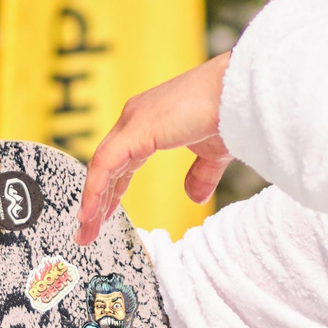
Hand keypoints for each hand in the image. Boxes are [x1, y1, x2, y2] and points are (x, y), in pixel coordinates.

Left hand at [74, 51, 234, 244]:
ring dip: (91, 201)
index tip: (101, 216)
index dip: (110, 190)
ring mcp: (133, 121)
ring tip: (85, 231)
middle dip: (95, 200)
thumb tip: (193, 197)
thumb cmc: (230, 115)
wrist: (241, 96)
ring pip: (101, 167)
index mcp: (149, 123)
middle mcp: (135, 118)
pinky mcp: (136, 130)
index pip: (119, 161)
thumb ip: (200, 175)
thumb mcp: (213, 155)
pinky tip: (91, 214)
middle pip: (105, 165)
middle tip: (87, 231)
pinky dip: (95, 190)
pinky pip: (105, 164)